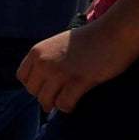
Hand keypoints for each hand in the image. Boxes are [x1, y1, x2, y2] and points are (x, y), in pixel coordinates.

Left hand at [20, 21, 137, 114]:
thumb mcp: (58, 44)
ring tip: (67, 101)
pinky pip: (64, 104)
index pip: (23, 78)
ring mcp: (60, 72)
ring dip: (56, 104)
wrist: (115, 32)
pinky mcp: (78, 80)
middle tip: (59, 96)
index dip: (35, 85)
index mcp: (37, 52)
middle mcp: (44, 62)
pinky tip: (75, 103)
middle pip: (33, 91)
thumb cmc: (91, 38)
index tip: (47, 87)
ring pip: (46, 101)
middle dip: (45, 96)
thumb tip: (42, 80)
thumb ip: (47, 58)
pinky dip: (68, 107)